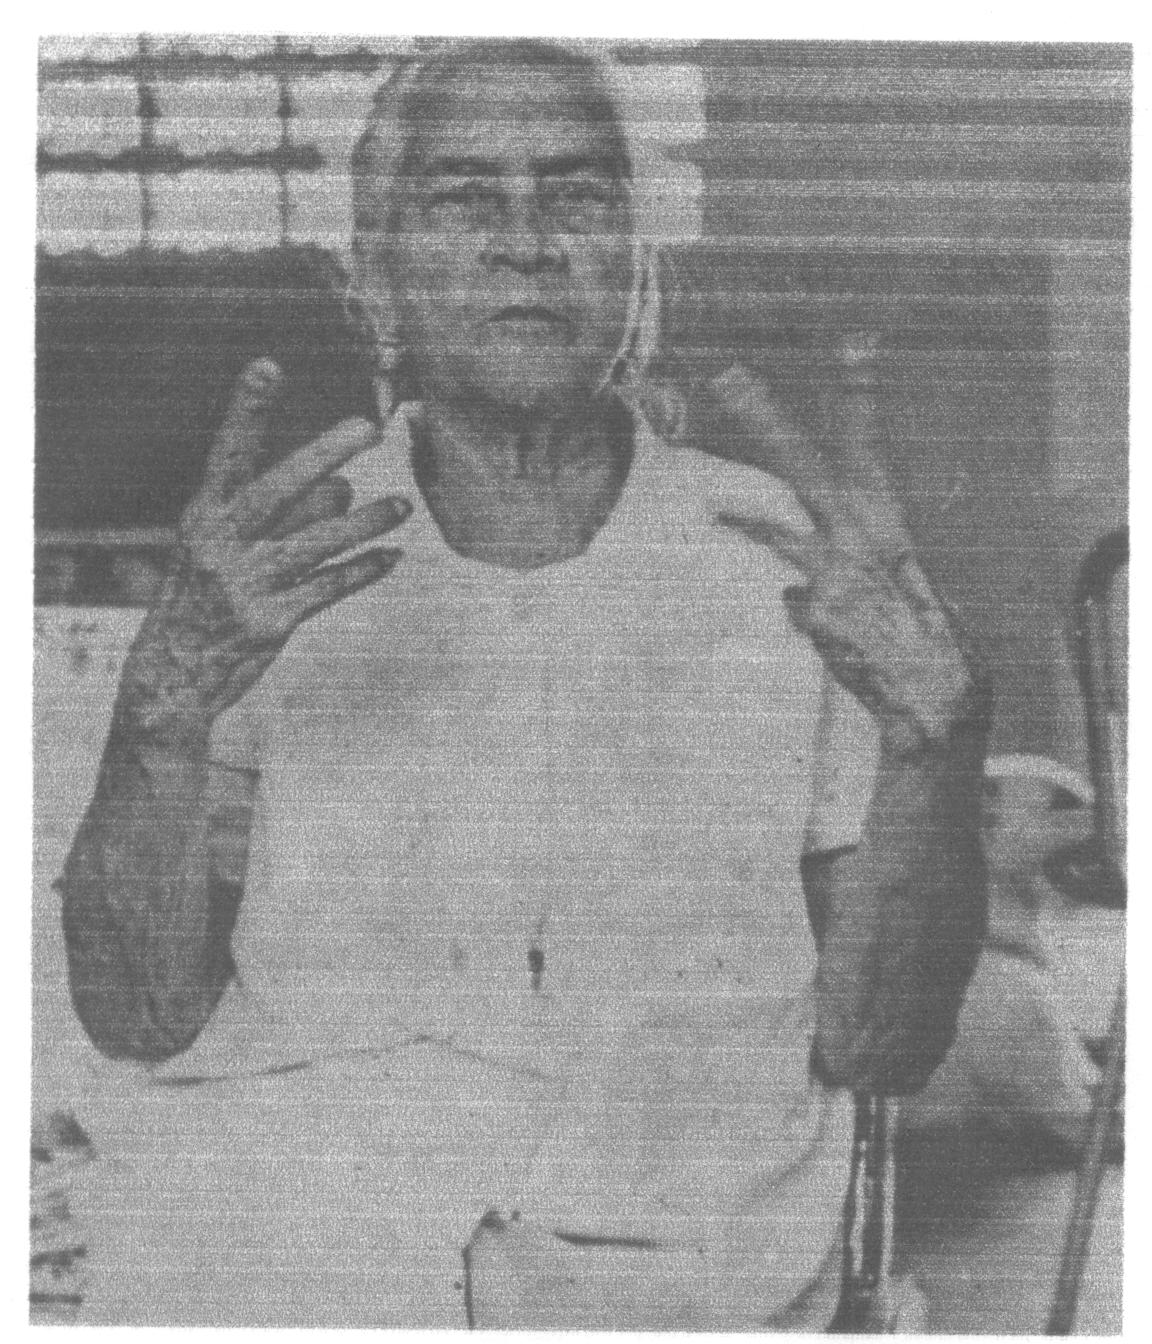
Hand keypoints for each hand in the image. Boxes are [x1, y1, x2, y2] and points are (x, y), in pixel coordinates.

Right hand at [119, 359, 410, 736]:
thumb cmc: (205, 599)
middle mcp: (221, 544)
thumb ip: (285, 516)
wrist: (173, 674)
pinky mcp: (269, 622)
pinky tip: (391, 556)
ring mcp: (245, 585)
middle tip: (368, 428)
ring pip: (315, 543)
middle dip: (322, 454)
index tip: (267, 366)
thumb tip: (344, 489)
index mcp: (205, 516)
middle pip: (277, 489)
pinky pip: (328, 588)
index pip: (229, 453)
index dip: (247, 410)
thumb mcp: (228, 549)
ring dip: (364, 522)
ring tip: (402, 506)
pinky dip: (362, 570)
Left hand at [703, 341, 988, 758]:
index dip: (858, 398)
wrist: (937, 697)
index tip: (854, 345)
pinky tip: (842, 641)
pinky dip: (814, 621)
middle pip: (805, 466)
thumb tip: (788, 590)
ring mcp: (835, 573)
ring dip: (743, 517)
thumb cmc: (924, 642)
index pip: (869, 449)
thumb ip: (836, 576)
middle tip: (731, 378)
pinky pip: (799, 608)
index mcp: (891, 523)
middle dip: (768, 421)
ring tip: (708, 503)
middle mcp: (861, 539)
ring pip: (779, 532)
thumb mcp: (890, 591)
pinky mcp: (817, 611)